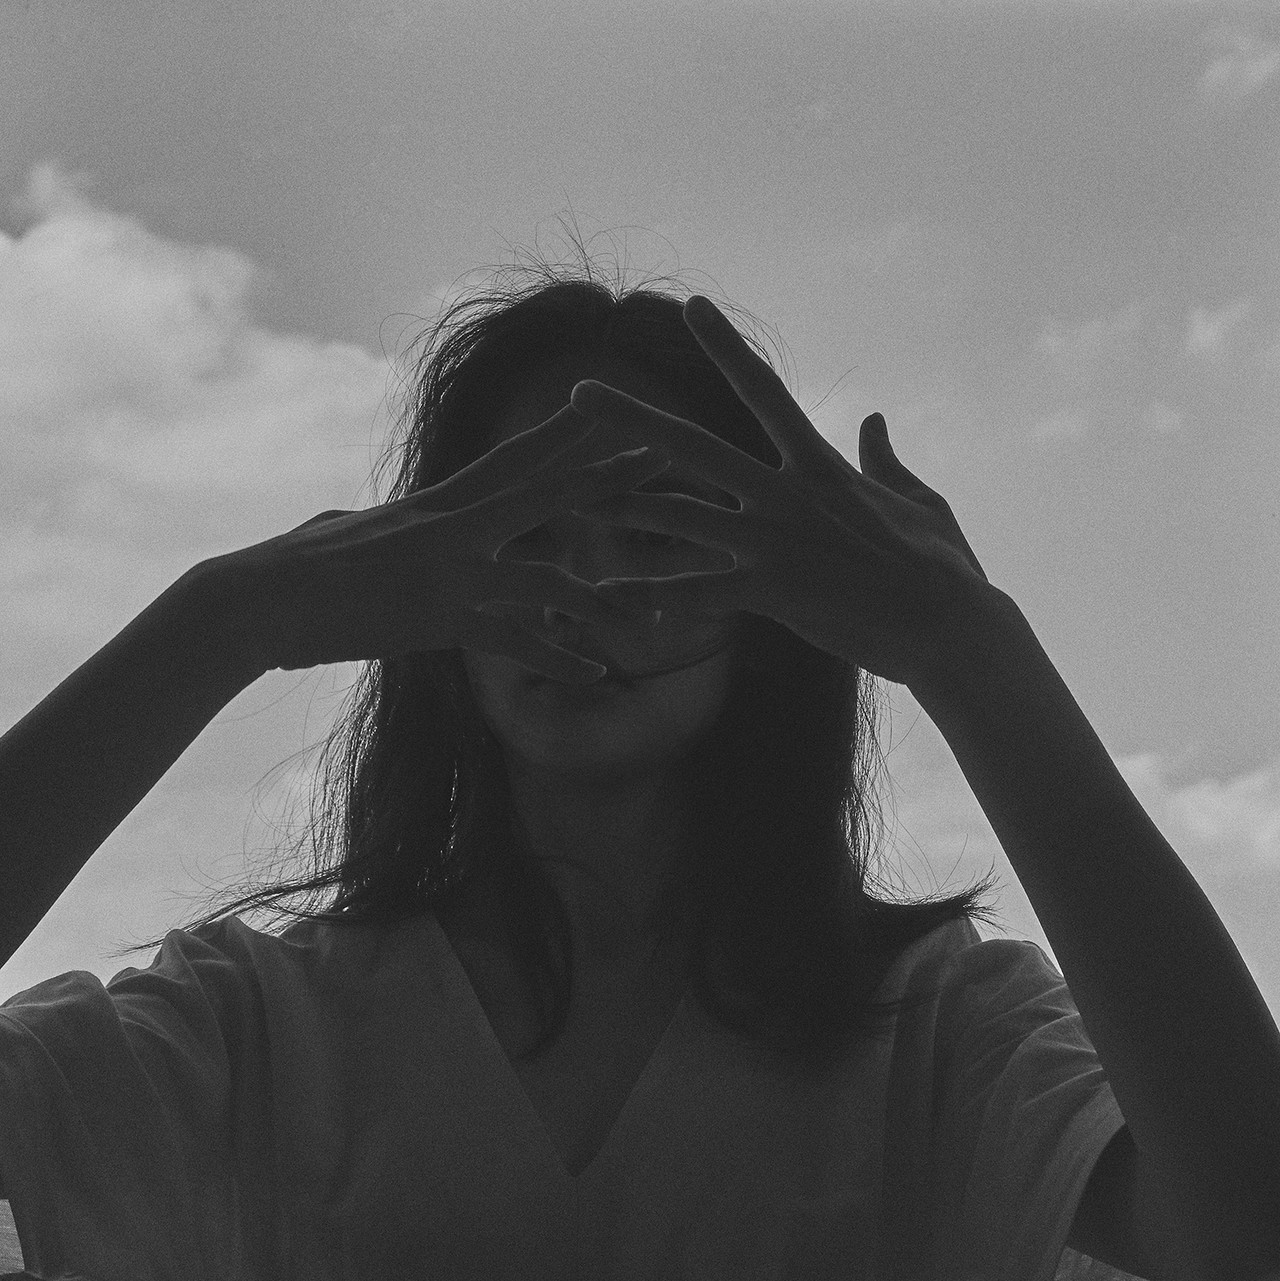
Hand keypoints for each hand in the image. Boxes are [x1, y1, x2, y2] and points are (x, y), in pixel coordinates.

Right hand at [203, 406, 673, 680]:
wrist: (253, 601)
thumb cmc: (292, 569)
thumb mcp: (349, 533)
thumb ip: (380, 525)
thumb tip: (364, 518)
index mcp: (436, 505)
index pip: (511, 459)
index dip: (563, 433)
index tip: (607, 408)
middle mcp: (451, 526)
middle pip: (544, 490)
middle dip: (607, 472)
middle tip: (666, 451)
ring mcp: (447, 569)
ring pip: (545, 571)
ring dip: (604, 591)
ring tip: (656, 604)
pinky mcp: (436, 618)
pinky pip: (514, 639)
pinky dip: (558, 656)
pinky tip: (597, 671)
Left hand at [567, 296, 996, 689]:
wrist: (954, 627)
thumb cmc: (945, 567)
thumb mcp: (919, 499)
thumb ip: (885, 457)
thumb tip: (874, 417)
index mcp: (818, 466)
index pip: (764, 391)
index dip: (726, 347)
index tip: (692, 306)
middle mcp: (786, 493)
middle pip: (693, 445)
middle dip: (632, 418)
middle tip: (578, 391)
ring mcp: (776, 541)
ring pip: (680, 517)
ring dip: (625, 512)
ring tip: (575, 506)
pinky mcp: (773, 591)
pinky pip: (699, 592)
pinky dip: (658, 597)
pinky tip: (616, 600)